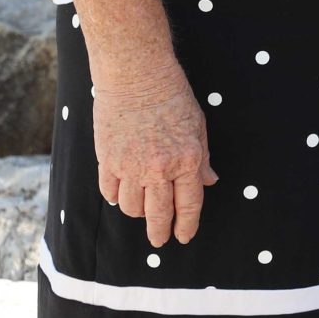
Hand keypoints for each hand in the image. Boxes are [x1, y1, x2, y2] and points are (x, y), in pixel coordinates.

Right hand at [93, 57, 217, 246]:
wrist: (136, 76)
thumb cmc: (173, 96)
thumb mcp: (198, 126)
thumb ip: (202, 159)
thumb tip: (210, 182)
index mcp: (187, 160)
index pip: (188, 205)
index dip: (186, 226)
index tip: (183, 237)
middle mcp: (159, 169)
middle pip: (158, 214)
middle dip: (160, 232)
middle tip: (160, 241)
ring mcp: (130, 167)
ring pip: (132, 207)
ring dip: (139, 213)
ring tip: (143, 211)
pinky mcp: (108, 161)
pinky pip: (110, 192)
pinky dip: (116, 198)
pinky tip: (121, 196)